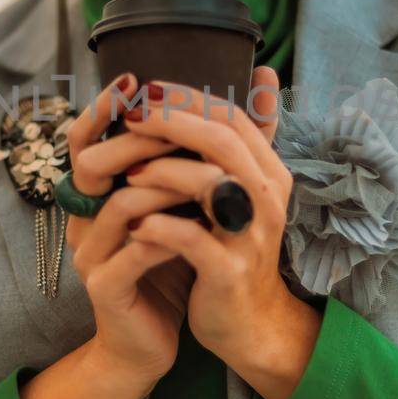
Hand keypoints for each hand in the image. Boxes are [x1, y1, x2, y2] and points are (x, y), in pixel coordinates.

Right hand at [63, 73, 195, 383]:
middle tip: (179, 127)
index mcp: (98, 194)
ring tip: (207, 178)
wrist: (148, 342)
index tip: (135, 80)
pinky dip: (166, 237)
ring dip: (164, 188)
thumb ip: (206, 157)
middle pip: (92, 163)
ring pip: (118, 205)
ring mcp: (91, 254)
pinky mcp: (105, 289)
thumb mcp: (186, 207)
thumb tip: (252, 92)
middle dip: (139, 140)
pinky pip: (131, 255)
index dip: (102, 108)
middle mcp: (85, 218)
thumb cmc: (169, 265)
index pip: (85, 139)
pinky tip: (198, 229)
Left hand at [118, 68, 298, 370]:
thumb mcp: (245, 193)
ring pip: (209, 184)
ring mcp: (250, 236)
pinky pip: (190, 239)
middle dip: (172, 122)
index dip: (190, 99)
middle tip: (132, 116)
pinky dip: (158, 227)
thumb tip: (264, 74)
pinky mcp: (227, 272)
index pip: (233, 118)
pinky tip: (134, 225)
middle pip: (223, 141)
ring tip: (128, 172)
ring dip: (162, 170)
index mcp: (269, 175)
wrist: (248, 324)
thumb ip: (245, 140)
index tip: (149, 90)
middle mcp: (267, 200)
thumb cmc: (234, 250)